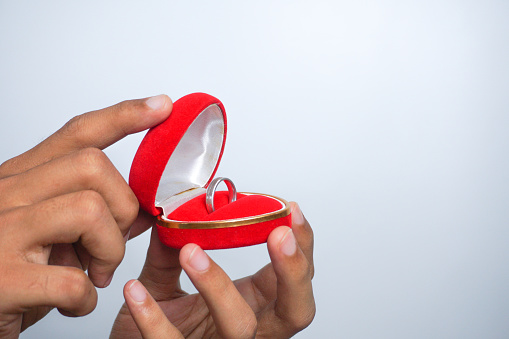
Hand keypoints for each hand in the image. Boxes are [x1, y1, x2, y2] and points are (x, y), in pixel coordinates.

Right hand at [0, 95, 171, 337]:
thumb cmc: (9, 272)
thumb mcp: (50, 234)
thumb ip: (92, 216)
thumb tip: (143, 210)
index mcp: (20, 179)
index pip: (78, 132)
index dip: (125, 116)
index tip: (161, 107)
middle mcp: (7, 194)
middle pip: (93, 165)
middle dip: (123, 207)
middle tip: (113, 243)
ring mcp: (2, 232)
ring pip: (89, 209)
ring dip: (110, 251)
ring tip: (96, 274)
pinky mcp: (1, 279)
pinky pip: (73, 279)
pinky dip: (86, 298)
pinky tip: (74, 304)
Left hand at [111, 203, 314, 338]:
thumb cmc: (159, 325)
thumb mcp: (166, 283)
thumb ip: (169, 253)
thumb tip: (170, 213)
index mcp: (254, 304)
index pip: (292, 278)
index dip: (301, 247)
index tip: (292, 210)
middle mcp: (249, 331)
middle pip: (294, 311)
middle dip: (293, 273)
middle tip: (278, 235)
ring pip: (240, 326)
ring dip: (218, 286)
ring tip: (190, 251)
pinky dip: (153, 318)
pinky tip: (136, 290)